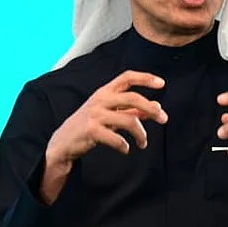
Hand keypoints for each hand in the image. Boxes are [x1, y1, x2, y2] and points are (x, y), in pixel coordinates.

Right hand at [47, 70, 167, 163]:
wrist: (63, 142)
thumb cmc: (89, 126)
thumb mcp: (109, 114)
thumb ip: (131, 109)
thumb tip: (155, 106)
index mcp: (104, 92)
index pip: (126, 77)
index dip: (145, 78)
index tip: (162, 83)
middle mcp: (100, 99)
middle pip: (132, 97)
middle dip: (151, 108)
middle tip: (164, 119)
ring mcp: (95, 114)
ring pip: (129, 120)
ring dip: (141, 133)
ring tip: (143, 143)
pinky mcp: (91, 130)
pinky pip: (116, 138)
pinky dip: (124, 145)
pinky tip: (126, 149)